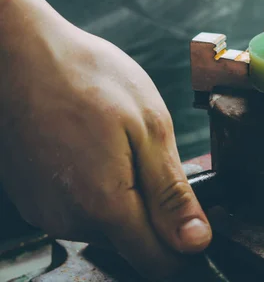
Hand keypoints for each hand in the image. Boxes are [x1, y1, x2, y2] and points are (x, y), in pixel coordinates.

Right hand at [0, 0, 210, 278]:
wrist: (18, 53)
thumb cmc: (86, 78)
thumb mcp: (149, 127)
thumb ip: (171, 193)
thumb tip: (196, 242)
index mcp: (106, 205)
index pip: (159, 264)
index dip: (185, 247)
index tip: (196, 221)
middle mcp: (70, 220)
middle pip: (133, 244)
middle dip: (155, 213)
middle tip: (151, 157)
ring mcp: (46, 211)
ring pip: (108, 226)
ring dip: (126, 197)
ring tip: (119, 145)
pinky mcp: (34, 198)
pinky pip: (80, 209)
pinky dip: (98, 187)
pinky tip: (95, 148)